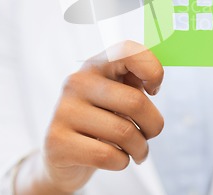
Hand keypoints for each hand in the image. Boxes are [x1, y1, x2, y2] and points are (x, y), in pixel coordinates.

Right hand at [32, 41, 163, 193]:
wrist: (62, 157)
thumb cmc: (101, 120)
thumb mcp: (119, 94)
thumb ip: (138, 80)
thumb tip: (155, 82)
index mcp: (96, 65)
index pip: (128, 51)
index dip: (152, 69)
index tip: (154, 89)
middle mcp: (77, 82)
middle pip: (135, 102)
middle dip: (154, 125)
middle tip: (150, 134)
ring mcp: (64, 110)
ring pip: (124, 133)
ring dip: (140, 148)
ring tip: (137, 151)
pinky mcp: (57, 141)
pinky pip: (107, 155)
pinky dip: (122, 161)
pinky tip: (118, 159)